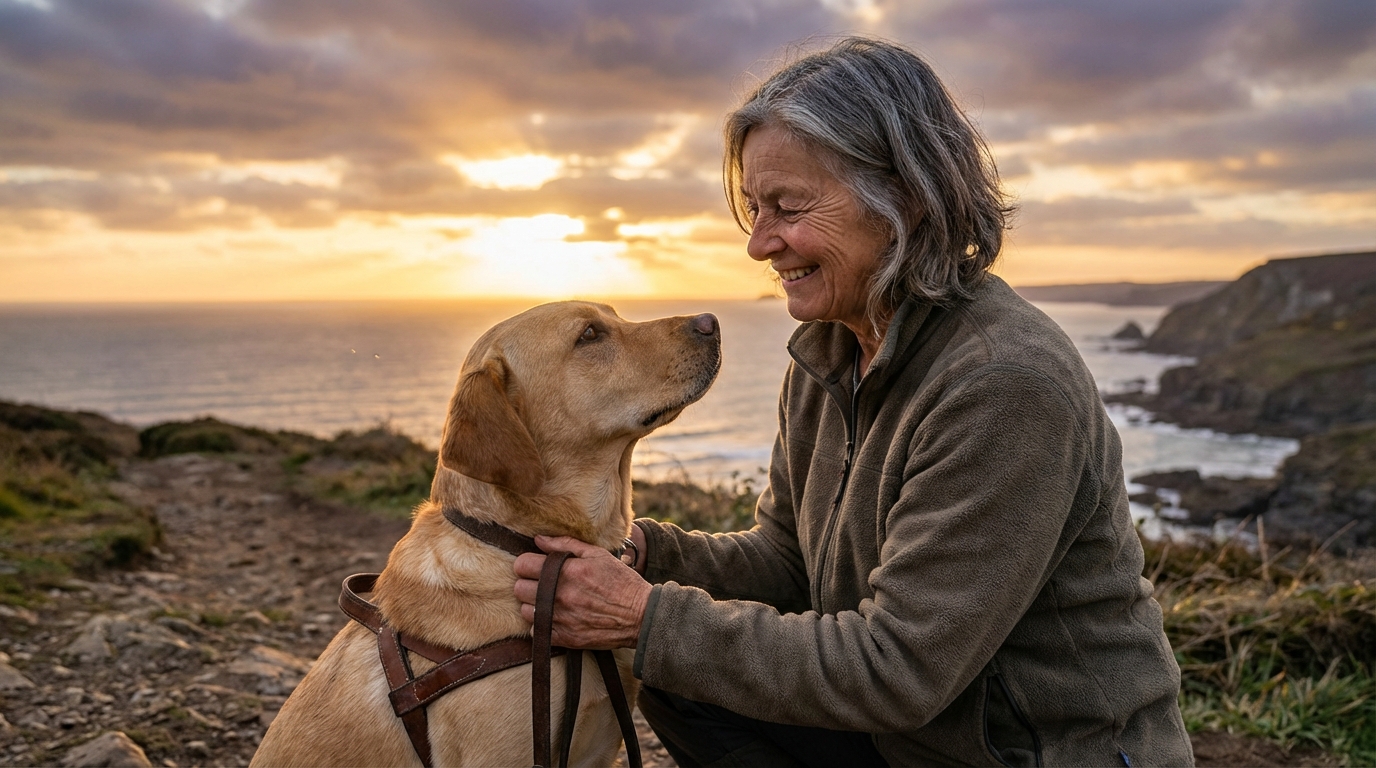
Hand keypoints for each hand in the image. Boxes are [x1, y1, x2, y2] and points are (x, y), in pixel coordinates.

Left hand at [513, 536, 652, 649]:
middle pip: (519, 589)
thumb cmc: (621, 582)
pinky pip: (536, 630)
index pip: (523, 565)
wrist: (640, 616)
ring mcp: (560, 619)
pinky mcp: (564, 639)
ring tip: (549, 601)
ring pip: (525, 611)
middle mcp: (559, 596)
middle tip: (542, 583)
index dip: (527, 563)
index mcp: (566, 572)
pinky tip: (557, 617)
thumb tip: (539, 539)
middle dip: (528, 583)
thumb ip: (565, 544)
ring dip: (534, 605)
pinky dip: (542, 624)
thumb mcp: (597, 555)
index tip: (534, 566)